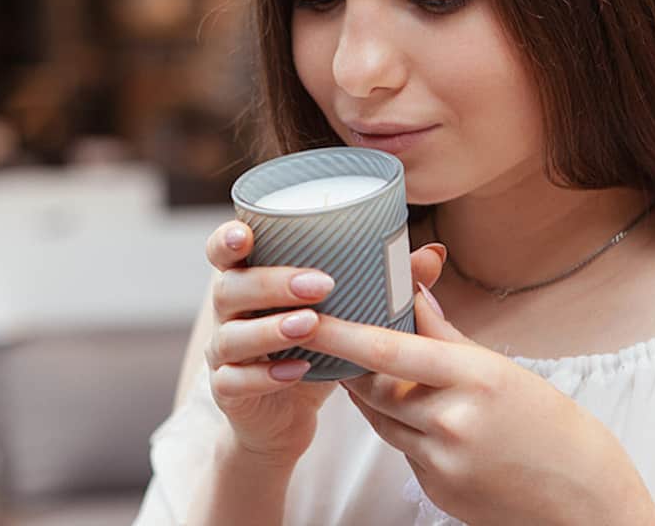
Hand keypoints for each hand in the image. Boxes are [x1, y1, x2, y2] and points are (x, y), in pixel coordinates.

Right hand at [202, 220, 447, 465]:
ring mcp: (222, 354)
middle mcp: (228, 313)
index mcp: (249, 281)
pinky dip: (265, 376)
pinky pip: (235, 381)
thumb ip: (382, 284)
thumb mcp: (345, 318)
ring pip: (231, 335)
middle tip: (320, 284)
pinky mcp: (227, 392)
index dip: (228, 239)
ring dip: (270, 329)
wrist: (285, 420)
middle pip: (229, 288)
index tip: (249, 234)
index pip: (223, 250)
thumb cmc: (313, 352)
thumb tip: (431, 254)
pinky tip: (296, 371)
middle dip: (271, 283)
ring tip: (310, 325)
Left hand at [302, 285, 654, 524]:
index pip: (386, 350)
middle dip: (352, 364)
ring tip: (388, 378)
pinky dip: (404, 430)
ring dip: (376, 396)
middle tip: (337, 340)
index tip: (306, 316)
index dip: (338, 333)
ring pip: (381, 418)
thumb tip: (411, 294)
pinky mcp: (434, 488)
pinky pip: (401, 449)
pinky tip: (431, 425)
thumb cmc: (548, 424)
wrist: (581, 495)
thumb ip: (446, 334)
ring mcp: (440, 460)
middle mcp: (451, 420)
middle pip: (373, 386)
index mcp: (473, 377)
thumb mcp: (502, 369)